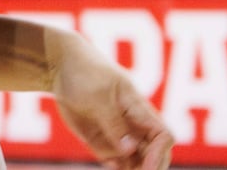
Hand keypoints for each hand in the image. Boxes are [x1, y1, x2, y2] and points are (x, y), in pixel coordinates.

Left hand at [52, 32, 174, 169]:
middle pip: (152, 153)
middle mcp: (133, 124)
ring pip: (134, 160)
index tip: (147, 167)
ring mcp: (117, 133)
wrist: (63, 66)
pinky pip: (113, 159)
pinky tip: (110, 165)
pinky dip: (115, 166)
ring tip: (116, 166)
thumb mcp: (98, 97)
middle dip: (148, 167)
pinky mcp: (101, 139)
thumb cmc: (86, 73)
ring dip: (132, 169)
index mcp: (139, 109)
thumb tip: (130, 149)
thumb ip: (113, 123)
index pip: (163, 136)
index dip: (160, 154)